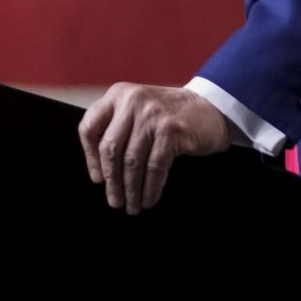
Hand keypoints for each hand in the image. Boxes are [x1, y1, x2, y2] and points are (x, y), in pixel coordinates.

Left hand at [77, 83, 235, 214]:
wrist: (210, 107)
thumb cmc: (170, 115)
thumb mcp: (138, 109)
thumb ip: (118, 127)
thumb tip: (100, 171)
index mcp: (118, 94)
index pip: (90, 127)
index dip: (90, 158)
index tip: (97, 179)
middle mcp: (132, 101)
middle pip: (109, 149)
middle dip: (112, 181)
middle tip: (114, 201)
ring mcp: (152, 115)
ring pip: (132, 161)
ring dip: (131, 190)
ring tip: (132, 206)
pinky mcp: (172, 131)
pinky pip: (154, 167)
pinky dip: (150, 188)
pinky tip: (149, 199)